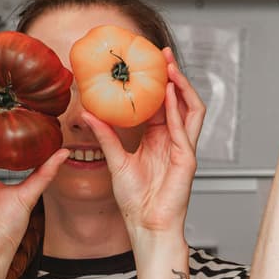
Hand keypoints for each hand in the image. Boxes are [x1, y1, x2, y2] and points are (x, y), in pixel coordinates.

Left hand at [85, 53, 205, 241]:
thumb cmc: (136, 200)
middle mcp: (174, 140)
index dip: (156, 83)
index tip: (144, 63)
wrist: (147, 225)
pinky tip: (169, 92)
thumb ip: (106, 136)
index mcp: (159, 139)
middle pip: (179, 101)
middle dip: (173, 76)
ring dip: (182, 86)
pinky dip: (178, 108)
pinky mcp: (188, 159)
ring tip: (169, 67)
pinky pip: (185, 128)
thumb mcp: (116, 161)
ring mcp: (184, 149)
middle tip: (161, 54)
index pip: (161, 104)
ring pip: (190, 109)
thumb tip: (89, 113)